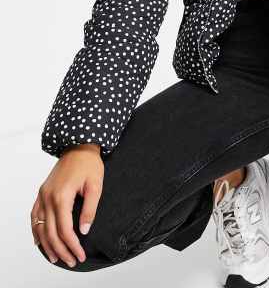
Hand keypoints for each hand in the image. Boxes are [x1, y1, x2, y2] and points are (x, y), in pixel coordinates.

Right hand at [31, 143, 103, 267]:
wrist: (79, 146)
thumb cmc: (89, 164)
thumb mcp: (96, 186)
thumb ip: (90, 209)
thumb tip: (83, 231)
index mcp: (62, 195)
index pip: (64, 229)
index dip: (72, 245)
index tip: (80, 255)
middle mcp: (48, 197)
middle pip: (50, 232)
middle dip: (61, 249)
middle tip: (71, 261)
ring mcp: (43, 195)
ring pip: (39, 226)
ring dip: (47, 244)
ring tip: (56, 258)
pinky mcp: (42, 192)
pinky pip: (34, 216)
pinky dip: (36, 230)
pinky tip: (40, 241)